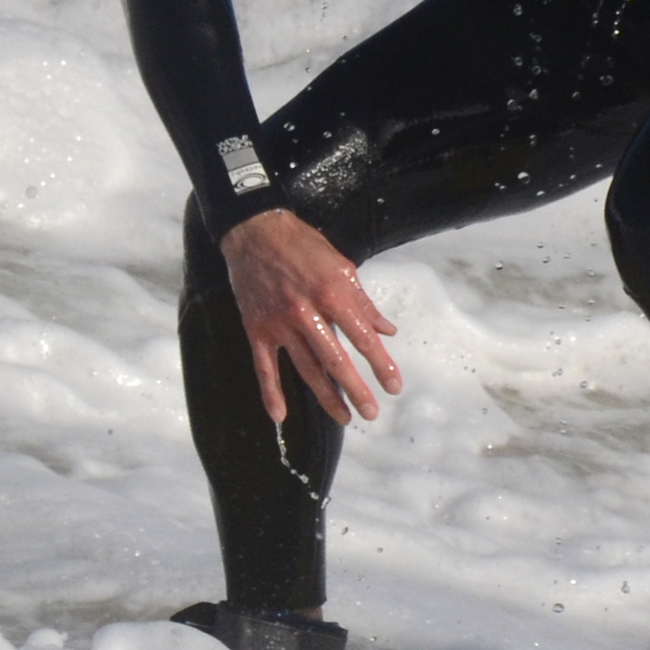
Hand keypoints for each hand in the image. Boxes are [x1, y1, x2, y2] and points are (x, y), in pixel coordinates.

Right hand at [220, 209, 401, 426]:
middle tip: (371, 413)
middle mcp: (307, 313)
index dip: (380, 365)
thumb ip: (364, 303)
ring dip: (325, 397)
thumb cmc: (304, 246)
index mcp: (333, 294)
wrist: (255, 232)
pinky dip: (270, 392)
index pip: (363, 338)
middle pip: (335, 361)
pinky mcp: (257, 329)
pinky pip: (264, 367)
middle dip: (356, 390)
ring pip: (305, 369)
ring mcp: (279, 324)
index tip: (394, 387)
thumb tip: (387, 330)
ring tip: (344, 418)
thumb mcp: (342, 266)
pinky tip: (279, 416)